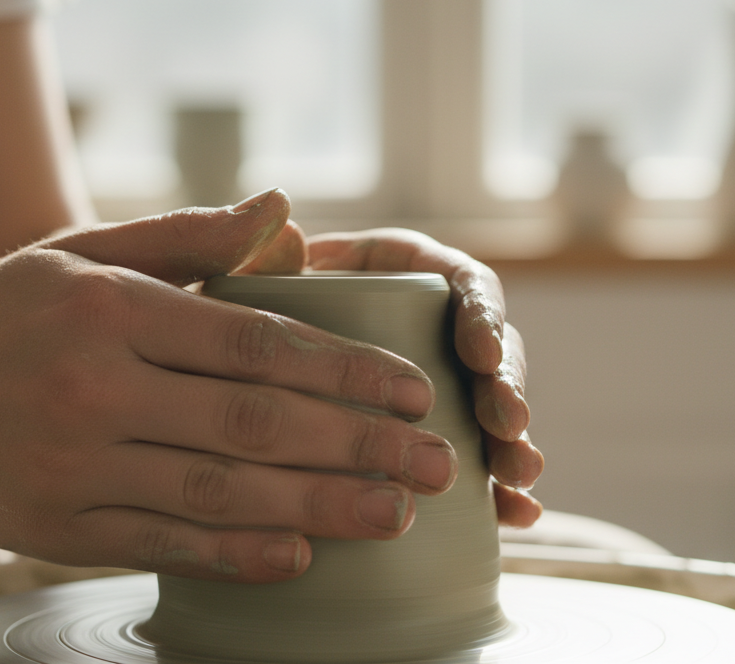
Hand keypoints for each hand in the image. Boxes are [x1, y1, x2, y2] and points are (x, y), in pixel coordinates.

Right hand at [0, 190, 457, 581]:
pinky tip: (300, 556)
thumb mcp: (82, 252)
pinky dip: (235, 555)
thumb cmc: (0, 313)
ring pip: (219, 491)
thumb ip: (187, 236)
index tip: (412, 388)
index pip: (254, 341)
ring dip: (319, 505)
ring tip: (396, 513)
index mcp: (110, 309)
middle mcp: (93, 388)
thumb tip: (283, 207)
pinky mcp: (56, 527)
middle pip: (254, 423)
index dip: (343, 368)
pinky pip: (161, 544)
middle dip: (358, 444)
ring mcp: (73, 465)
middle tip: (437, 463)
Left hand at [243, 226, 544, 526]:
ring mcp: (433, 386)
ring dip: (511, 442)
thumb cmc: (228, 322)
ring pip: (491, 409)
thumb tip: (281, 221)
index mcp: (399, 271)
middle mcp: (427, 326)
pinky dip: (500, 490)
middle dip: (505, 391)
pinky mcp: (426, 441)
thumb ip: (252, 252)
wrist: (216, 385)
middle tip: (506, 429)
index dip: (482, 315)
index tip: (481, 355)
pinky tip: (518, 514)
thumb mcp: (236, 285)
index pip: (461, 282)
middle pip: (489, 351)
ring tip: (517, 478)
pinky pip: (475, 464)